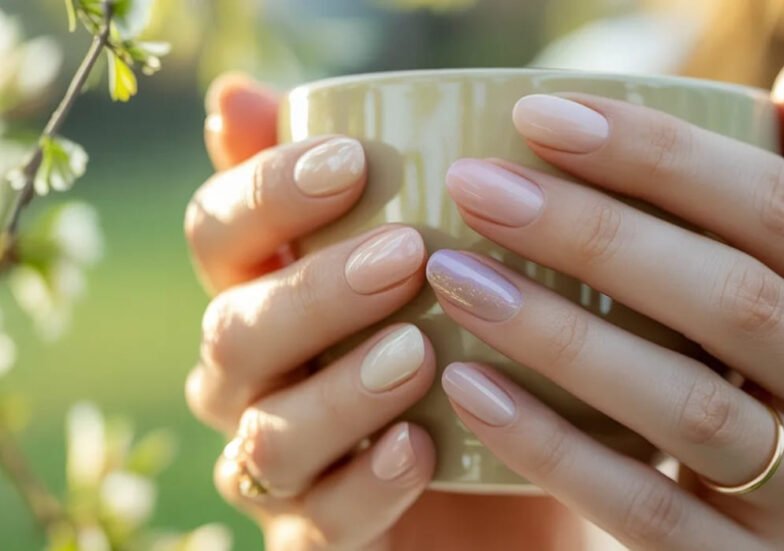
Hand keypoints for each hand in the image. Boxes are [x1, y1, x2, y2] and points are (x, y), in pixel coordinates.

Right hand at [185, 75, 437, 549]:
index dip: (267, 193)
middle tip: (405, 256)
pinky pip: (317, 524)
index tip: (352, 161)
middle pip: (235, 331)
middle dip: (315, 293)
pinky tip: (419, 448)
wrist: (508, 468)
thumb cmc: (459, 337)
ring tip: (418, 353)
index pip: (219, 232)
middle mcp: (253, 378)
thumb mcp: (431, 259)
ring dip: (340, 393)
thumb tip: (239, 97)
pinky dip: (365, 487)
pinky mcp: (317, 535)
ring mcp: (279, 462)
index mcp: (264, 290)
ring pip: (268, 436)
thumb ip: (354, 185)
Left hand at [429, 43, 783, 549]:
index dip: (661, 155)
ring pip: (688, 409)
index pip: (783, 206)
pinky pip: (646, 510)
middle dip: (596, 235)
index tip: (540, 116)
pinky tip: (470, 388)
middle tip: (478, 188)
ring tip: (457, 277)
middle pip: (734, 300)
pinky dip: (552, 446)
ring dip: (560, 336)